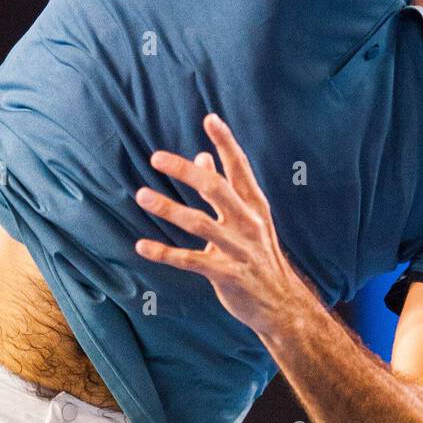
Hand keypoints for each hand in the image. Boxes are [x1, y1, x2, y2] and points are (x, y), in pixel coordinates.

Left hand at [133, 113, 299, 335]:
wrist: (281, 303)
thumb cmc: (258, 254)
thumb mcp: (248, 218)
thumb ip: (225, 189)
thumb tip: (202, 157)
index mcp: (254, 204)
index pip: (239, 167)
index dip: (225, 142)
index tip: (210, 118)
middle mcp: (248, 222)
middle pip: (215, 189)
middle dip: (185, 171)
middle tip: (157, 157)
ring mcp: (238, 248)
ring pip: (199, 223)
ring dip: (169, 208)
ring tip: (141, 195)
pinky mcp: (226, 274)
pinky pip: (191, 260)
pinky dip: (165, 253)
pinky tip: (142, 245)